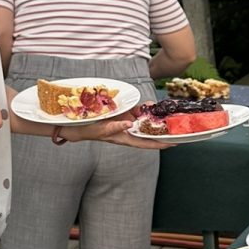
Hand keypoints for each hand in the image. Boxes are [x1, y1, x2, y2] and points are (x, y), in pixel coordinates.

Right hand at [46, 110, 169, 149]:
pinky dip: (142, 108)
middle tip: (177, 125)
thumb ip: (114, 128)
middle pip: (148, 131)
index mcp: (123, 138)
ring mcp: (123, 122)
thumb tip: (129, 124)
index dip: (160, 144)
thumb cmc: (85, 130)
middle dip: (161, 129)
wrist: (71, 123)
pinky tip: (148, 104)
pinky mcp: (119, 114)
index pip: (146, 143)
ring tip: (166, 113)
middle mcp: (126, 131)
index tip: (174, 143)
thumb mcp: (99, 130)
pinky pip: (134, 111)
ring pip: (142, 120)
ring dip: (153, 117)